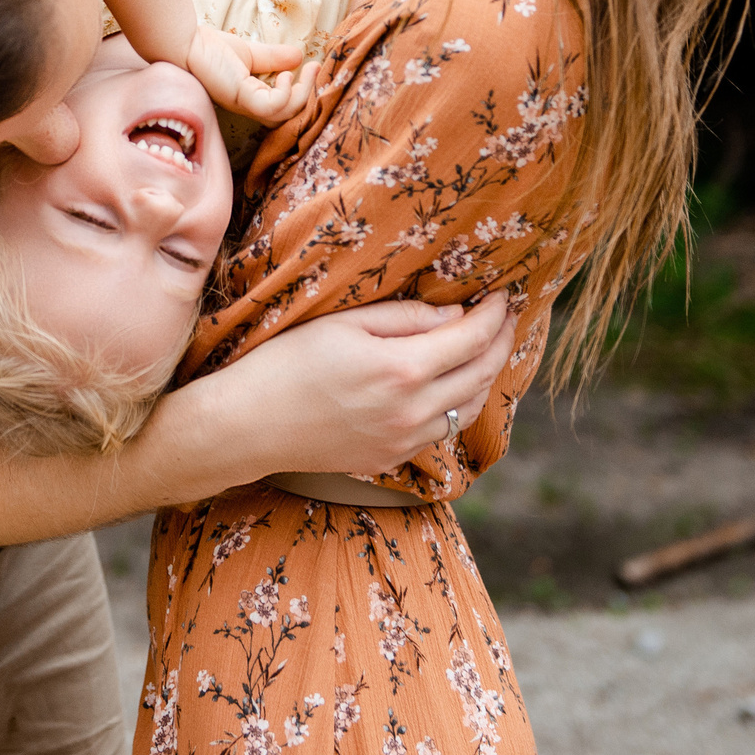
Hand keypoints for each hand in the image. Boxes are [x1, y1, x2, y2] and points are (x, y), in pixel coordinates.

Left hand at [188, 25, 310, 124]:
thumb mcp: (250, 54)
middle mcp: (249, 106)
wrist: (185, 42)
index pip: (284, 108)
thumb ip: (273, 58)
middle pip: (288, 116)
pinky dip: (285, 94)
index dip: (303, 93)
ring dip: (301, 94)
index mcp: (252, 98)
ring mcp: (245, 104)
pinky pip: (272, 107)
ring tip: (306, 71)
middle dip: (308, 95)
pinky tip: (284, 76)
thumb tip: (299, 56)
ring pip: (284, 114)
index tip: (315, 68)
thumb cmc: (209, 48)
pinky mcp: (240, 97)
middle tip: (316, 70)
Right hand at [199, 297, 518, 476]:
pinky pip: (440, 432)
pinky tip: (448, 387)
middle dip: (500, 343)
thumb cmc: (286, 363)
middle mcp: (412, 411)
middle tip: (506, 319)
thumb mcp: (343, 324)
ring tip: (484, 350)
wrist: (248, 426)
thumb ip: (404, 318)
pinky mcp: (389, 459)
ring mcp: (403, 441)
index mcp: (402, 370)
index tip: (502, 296)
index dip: (494, 315)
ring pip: (467, 409)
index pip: (472, 338)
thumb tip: (453, 315)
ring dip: (484, 377)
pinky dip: (455, 406)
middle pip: (481, 376)